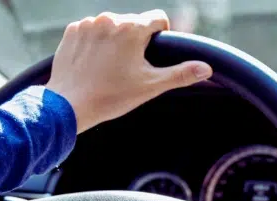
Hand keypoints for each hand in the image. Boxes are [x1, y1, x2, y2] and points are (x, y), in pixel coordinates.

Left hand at [46, 10, 212, 132]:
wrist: (69, 105)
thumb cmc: (112, 96)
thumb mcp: (151, 86)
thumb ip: (181, 74)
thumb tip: (206, 68)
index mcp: (132, 28)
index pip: (158, 18)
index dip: (161, 36)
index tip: (152, 55)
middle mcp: (109, 19)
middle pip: (134, 23)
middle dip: (136, 40)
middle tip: (130, 67)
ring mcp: (88, 24)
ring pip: (112, 26)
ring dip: (115, 41)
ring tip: (110, 67)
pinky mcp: (72, 31)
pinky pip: (92, 31)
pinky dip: (96, 43)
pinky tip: (94, 64)